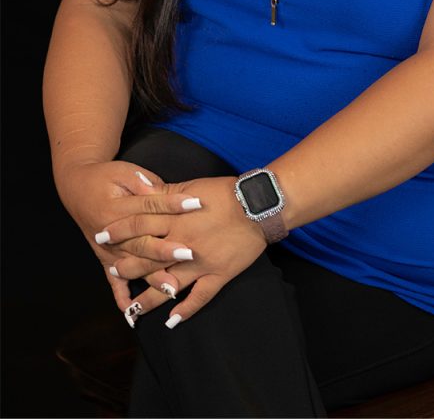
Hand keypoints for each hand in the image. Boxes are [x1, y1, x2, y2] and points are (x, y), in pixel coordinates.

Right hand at [56, 160, 201, 311]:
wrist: (77, 188)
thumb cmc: (106, 177)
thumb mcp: (124, 172)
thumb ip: (142, 183)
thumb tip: (159, 190)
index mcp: (116, 207)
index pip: (150, 206)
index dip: (173, 204)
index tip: (195, 204)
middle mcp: (110, 232)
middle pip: (142, 241)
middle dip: (166, 249)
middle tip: (189, 253)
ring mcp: (107, 248)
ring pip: (133, 265)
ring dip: (151, 276)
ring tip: (171, 287)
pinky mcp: (104, 258)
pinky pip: (112, 280)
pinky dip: (120, 295)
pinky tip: (130, 310)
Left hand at [100, 175, 267, 327]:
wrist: (257, 206)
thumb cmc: (225, 192)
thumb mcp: (191, 186)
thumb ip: (164, 193)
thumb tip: (140, 190)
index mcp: (174, 220)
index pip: (139, 227)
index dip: (118, 232)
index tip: (101, 237)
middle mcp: (182, 245)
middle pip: (148, 259)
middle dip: (128, 269)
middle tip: (112, 274)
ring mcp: (200, 264)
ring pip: (169, 284)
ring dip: (149, 298)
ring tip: (132, 310)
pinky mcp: (218, 274)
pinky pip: (200, 296)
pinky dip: (186, 309)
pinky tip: (173, 320)